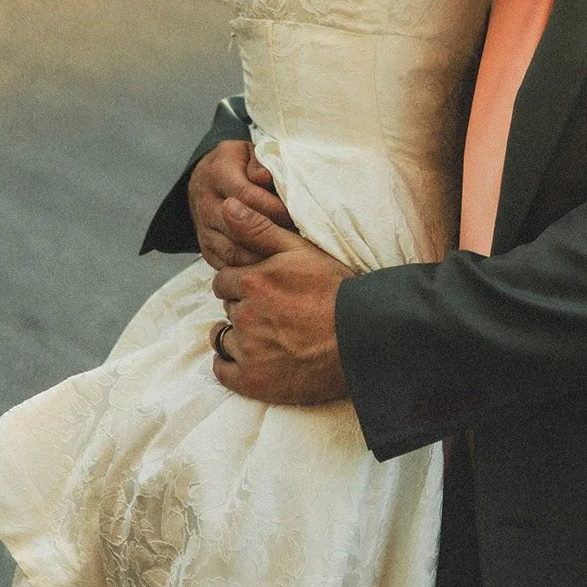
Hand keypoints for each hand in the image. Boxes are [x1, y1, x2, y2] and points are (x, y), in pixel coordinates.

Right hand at [189, 141, 295, 270]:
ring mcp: (203, 229)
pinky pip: (226, 266)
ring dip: (262, 259)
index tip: (299, 217)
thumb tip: (265, 177)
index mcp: (218, 174)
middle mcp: (206, 203)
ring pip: (233, 253)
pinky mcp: (205, 249)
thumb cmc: (237, 165)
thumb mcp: (248, 152)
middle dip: (272, 238)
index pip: (249, 197)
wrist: (204, 181)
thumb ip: (260, 163)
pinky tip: (271, 270)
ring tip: (289, 260)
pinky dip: (249, 271)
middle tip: (300, 244)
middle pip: (240, 229)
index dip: (276, 209)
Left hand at [210, 201, 352, 406]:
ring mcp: (248, 351)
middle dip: (243, 308)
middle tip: (272, 313)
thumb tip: (227, 205)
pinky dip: (230, 365)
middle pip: (228, 308)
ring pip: (224, 338)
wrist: (363, 337)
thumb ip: (260, 228)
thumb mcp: (300, 250)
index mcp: (252, 282)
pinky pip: (223, 371)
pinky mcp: (254, 381)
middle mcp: (245, 316)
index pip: (224, 281)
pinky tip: (253, 359)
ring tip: (268, 336)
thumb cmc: (337, 290)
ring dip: (238, 336)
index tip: (262, 290)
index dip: (242, 284)